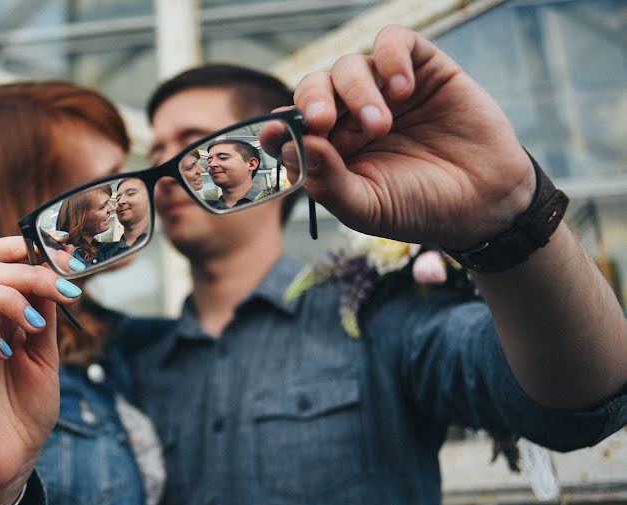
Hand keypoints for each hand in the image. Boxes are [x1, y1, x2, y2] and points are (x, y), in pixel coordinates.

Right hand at [0, 237, 81, 504]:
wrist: (12, 458)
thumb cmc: (27, 408)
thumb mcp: (46, 356)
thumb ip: (45, 316)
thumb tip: (54, 275)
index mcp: (0, 312)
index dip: (29, 251)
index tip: (71, 264)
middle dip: (30, 272)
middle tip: (63, 292)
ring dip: (9, 300)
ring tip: (35, 327)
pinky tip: (6, 354)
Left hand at [281, 25, 535, 248]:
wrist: (485, 202)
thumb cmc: (420, 207)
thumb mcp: (367, 207)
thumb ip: (327, 181)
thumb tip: (291, 147)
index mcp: (330, 149)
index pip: (291, 127)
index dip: (278, 126)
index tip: (273, 133)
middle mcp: (350, 116)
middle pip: (312, 89)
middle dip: (311, 101)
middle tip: (322, 121)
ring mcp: (384, 90)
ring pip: (348, 65)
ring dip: (355, 91)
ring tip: (380, 124)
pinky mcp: (420, 68)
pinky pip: (393, 42)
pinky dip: (390, 58)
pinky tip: (402, 89)